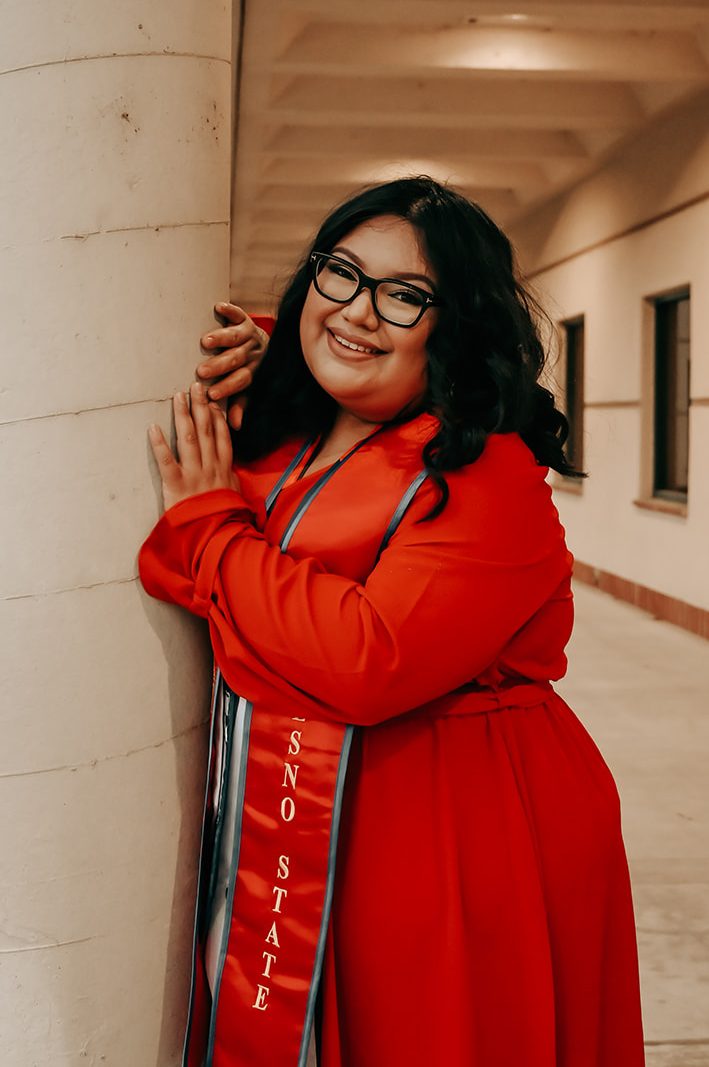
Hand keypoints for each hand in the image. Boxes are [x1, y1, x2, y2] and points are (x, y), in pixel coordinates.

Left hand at [148, 381, 239, 512]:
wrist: (216, 538)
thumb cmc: (225, 520)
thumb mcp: (235, 498)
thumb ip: (231, 482)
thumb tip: (231, 473)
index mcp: (224, 471)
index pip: (222, 438)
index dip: (217, 418)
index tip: (212, 402)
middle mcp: (210, 468)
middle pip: (205, 431)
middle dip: (200, 406)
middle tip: (196, 386)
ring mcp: (194, 475)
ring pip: (188, 439)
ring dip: (183, 415)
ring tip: (178, 397)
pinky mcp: (177, 485)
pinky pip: (167, 461)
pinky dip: (159, 444)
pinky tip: (153, 428)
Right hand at [195, 302, 268, 430]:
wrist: (270, 348)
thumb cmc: (251, 372)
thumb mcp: (249, 390)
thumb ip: (241, 404)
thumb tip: (234, 426)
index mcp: (254, 372)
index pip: (241, 381)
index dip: (227, 388)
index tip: (210, 394)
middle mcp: (253, 353)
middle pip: (236, 359)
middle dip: (220, 366)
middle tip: (202, 371)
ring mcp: (250, 336)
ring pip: (237, 337)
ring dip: (222, 339)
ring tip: (206, 342)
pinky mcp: (246, 321)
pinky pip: (239, 314)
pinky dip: (230, 310)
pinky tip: (218, 308)